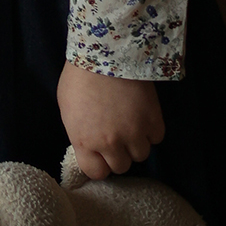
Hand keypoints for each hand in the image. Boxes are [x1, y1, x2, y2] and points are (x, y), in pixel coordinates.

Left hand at [57, 59, 164, 179]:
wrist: (106, 53)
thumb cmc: (80, 77)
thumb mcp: (68, 109)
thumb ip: (80, 132)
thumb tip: (89, 144)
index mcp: (84, 140)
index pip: (96, 172)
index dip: (99, 163)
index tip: (100, 154)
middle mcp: (110, 143)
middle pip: (121, 166)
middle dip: (118, 153)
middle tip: (116, 136)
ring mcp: (134, 133)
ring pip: (141, 155)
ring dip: (136, 142)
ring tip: (129, 123)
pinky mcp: (153, 121)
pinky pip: (156, 138)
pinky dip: (151, 130)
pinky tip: (142, 115)